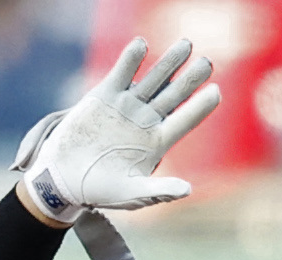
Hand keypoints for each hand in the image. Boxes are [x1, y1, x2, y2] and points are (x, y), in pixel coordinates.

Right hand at [13, 38, 220, 222]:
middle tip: (208, 63)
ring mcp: (127, 105)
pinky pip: (122, 73)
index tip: (216, 92)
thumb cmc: (101, 190)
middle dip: (190, 79)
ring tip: (186, 45)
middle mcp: (146, 120)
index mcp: (157, 142)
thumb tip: (187, 190)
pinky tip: (142, 44)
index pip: (185, 121)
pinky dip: (131, 59)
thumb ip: (159, 190)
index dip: (200, 107)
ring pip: (153, 79)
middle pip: (174, 95)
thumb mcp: (132, 193)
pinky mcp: (105, 95)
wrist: (65, 177)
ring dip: (169, 62)